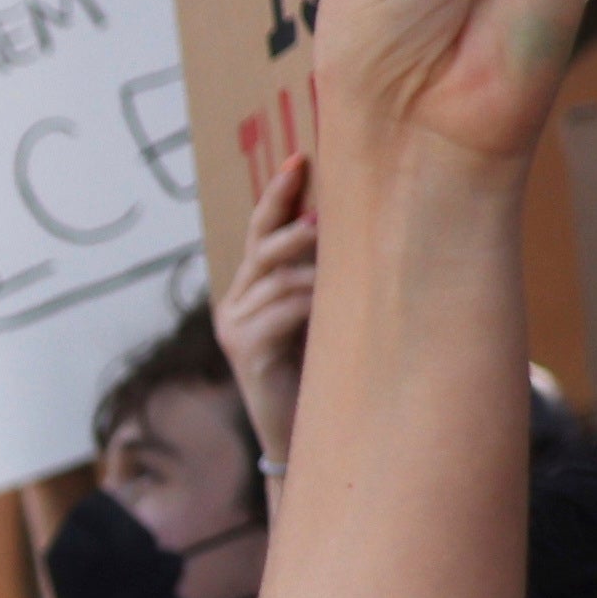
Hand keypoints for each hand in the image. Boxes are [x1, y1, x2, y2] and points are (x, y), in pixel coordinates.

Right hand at [214, 144, 319, 471]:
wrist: (303, 440)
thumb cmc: (326, 376)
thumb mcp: (322, 318)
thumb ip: (325, 281)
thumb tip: (361, 227)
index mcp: (251, 291)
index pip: (261, 231)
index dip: (279, 194)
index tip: (301, 157)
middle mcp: (235, 305)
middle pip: (262, 246)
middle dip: (294, 222)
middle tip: (328, 210)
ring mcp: (236, 328)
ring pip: (276, 276)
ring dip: (314, 266)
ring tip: (342, 259)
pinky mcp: (246, 353)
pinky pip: (279, 311)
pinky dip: (308, 300)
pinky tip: (331, 301)